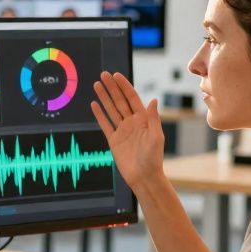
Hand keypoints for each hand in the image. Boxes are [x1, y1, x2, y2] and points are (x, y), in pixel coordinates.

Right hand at [91, 71, 164, 188]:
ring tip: (96, 84)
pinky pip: (105, 124)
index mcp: (143, 119)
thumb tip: (153, 100)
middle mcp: (132, 122)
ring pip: (111, 110)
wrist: (144, 177)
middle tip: (103, 74)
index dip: (124, 86)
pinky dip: (99, 114)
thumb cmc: (153, 158)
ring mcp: (122, 130)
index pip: (132, 98)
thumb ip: (153, 119)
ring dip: (104, 97)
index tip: (116, 75)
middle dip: (112, 87)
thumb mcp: (156, 137)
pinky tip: (94, 104)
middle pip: (120, 101)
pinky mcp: (114, 140)